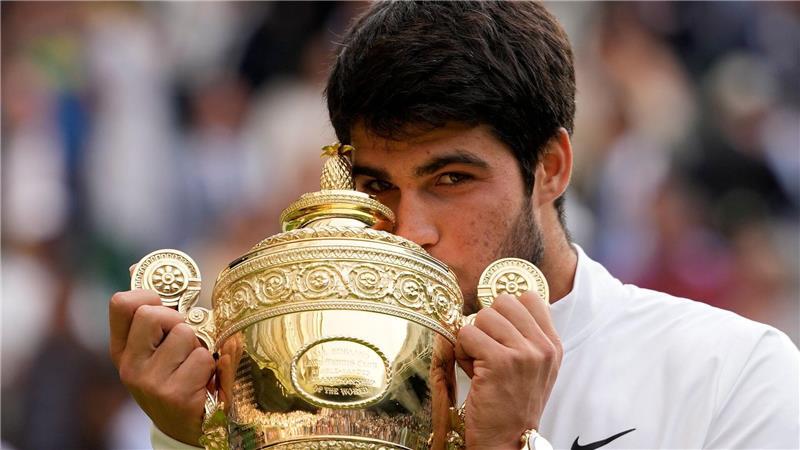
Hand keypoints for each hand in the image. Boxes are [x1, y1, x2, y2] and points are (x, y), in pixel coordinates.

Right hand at [109, 289, 214, 444]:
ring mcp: (148, 382)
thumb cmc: (178, 375)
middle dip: (179, 320)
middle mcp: (129, 365)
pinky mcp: (173, 395)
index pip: (121, 303)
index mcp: (122, 348)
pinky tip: (205, 381)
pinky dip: (212, 365)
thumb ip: (153, 310)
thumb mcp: (158, 345)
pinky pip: (203, 358)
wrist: (189, 426)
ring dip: (200, 346)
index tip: (165, 304)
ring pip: (185, 334)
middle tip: (186, 341)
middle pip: (153, 313)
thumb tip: (136, 266)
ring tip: (196, 365)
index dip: (148, 294)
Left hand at [455, 292, 561, 449]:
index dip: (506, 311)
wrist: (508, 441)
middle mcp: (542, 347)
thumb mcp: (533, 368)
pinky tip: (472, 371)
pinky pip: (467, 333)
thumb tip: (498, 303)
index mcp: (553, 345)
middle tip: (487, 350)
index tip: (500, 334)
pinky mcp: (499, 361)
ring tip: (479, 363)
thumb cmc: (512, 405)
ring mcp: (523, 353)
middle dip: (487, 323)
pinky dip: (462, 351)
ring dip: (473, 338)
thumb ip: (525, 336)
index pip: (529, 297)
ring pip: (483, 316)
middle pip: (503, 302)